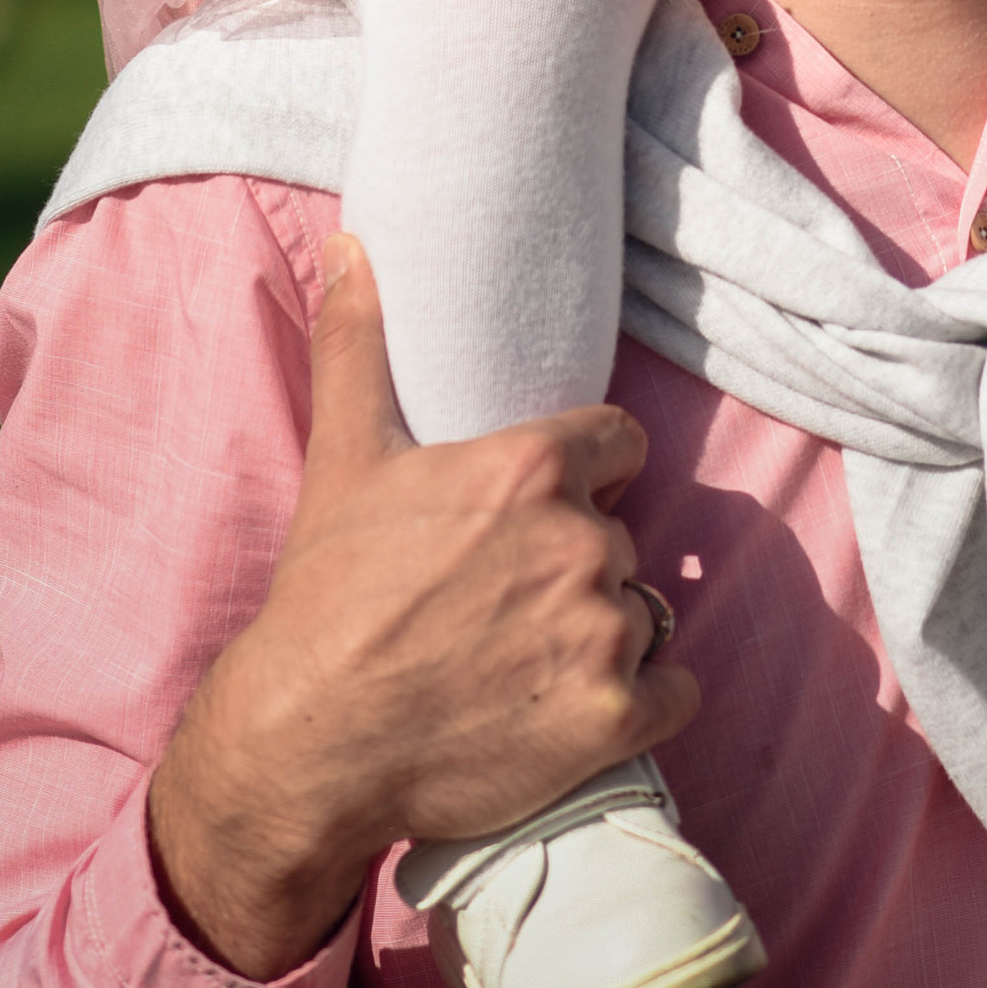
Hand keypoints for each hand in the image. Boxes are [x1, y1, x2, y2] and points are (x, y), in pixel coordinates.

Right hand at [146, 238, 695, 981]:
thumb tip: (350, 247)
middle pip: (619, 537)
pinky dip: (644, 700)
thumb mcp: (345, 455)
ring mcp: (602, 634)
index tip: (546, 507)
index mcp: (533, 466)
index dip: (588, 474)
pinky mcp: (613, 720)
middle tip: (507, 597)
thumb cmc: (329, 594)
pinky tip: (584, 705)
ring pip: (641, 612)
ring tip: (528, 656)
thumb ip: (358, 343)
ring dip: (601, 632)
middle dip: (577, 562)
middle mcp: (581, 542)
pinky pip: (675, 691)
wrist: (311, 741)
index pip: (620, 444)